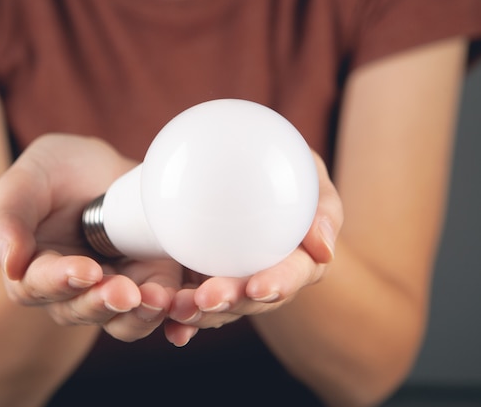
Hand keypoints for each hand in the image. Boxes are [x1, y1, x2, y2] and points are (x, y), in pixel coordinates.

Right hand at [0, 134, 182, 341]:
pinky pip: (161, 308)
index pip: (39, 285)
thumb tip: (8, 263)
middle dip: (104, 303)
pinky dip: (174, 315)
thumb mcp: (23, 182)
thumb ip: (6, 218)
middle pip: (83, 310)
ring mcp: (113, 288)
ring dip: (141, 315)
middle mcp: (72, 291)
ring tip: (159, 299)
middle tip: (126, 292)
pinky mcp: (149, 281)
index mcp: (34, 270)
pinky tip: (185, 315)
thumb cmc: (53, 173)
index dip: (61, 281)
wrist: (98, 169)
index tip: (84, 270)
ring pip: (124, 319)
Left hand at [165, 151, 342, 344]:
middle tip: (207, 298)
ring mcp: (232, 285)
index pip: (291, 275)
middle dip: (231, 304)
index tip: (258, 287)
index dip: (278, 284)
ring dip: (200, 315)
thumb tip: (325, 251)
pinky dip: (180, 319)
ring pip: (219, 310)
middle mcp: (264, 279)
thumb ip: (323, 206)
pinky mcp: (202, 284)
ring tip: (177, 308)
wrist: (238, 168)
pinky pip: (192, 305)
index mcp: (297, 260)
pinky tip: (169, 327)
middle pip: (251, 300)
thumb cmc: (282, 169)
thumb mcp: (308, 173)